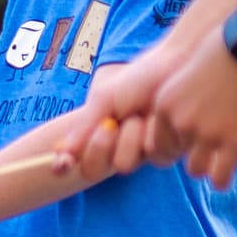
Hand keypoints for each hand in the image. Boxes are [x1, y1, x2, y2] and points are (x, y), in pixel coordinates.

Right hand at [64, 43, 191, 177]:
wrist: (174, 66)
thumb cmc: (137, 79)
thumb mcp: (104, 99)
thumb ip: (83, 126)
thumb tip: (62, 152)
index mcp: (99, 136)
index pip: (77, 160)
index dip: (67, 163)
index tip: (63, 159)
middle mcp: (118, 148)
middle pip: (95, 170)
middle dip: (100, 145)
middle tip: (111, 123)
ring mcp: (142, 153)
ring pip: (123, 165)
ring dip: (129, 137)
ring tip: (141, 113)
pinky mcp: (168, 151)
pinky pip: (151, 156)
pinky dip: (152, 133)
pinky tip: (159, 116)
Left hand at [146, 39, 236, 190]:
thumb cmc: (223, 51)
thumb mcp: (186, 73)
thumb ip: (179, 100)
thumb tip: (179, 117)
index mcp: (165, 104)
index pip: (156, 142)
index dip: (172, 143)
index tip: (186, 140)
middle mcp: (180, 122)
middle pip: (175, 155)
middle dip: (189, 152)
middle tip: (205, 147)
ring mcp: (206, 134)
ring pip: (195, 170)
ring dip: (205, 166)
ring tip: (217, 161)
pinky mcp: (234, 141)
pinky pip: (220, 177)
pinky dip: (222, 180)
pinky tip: (226, 177)